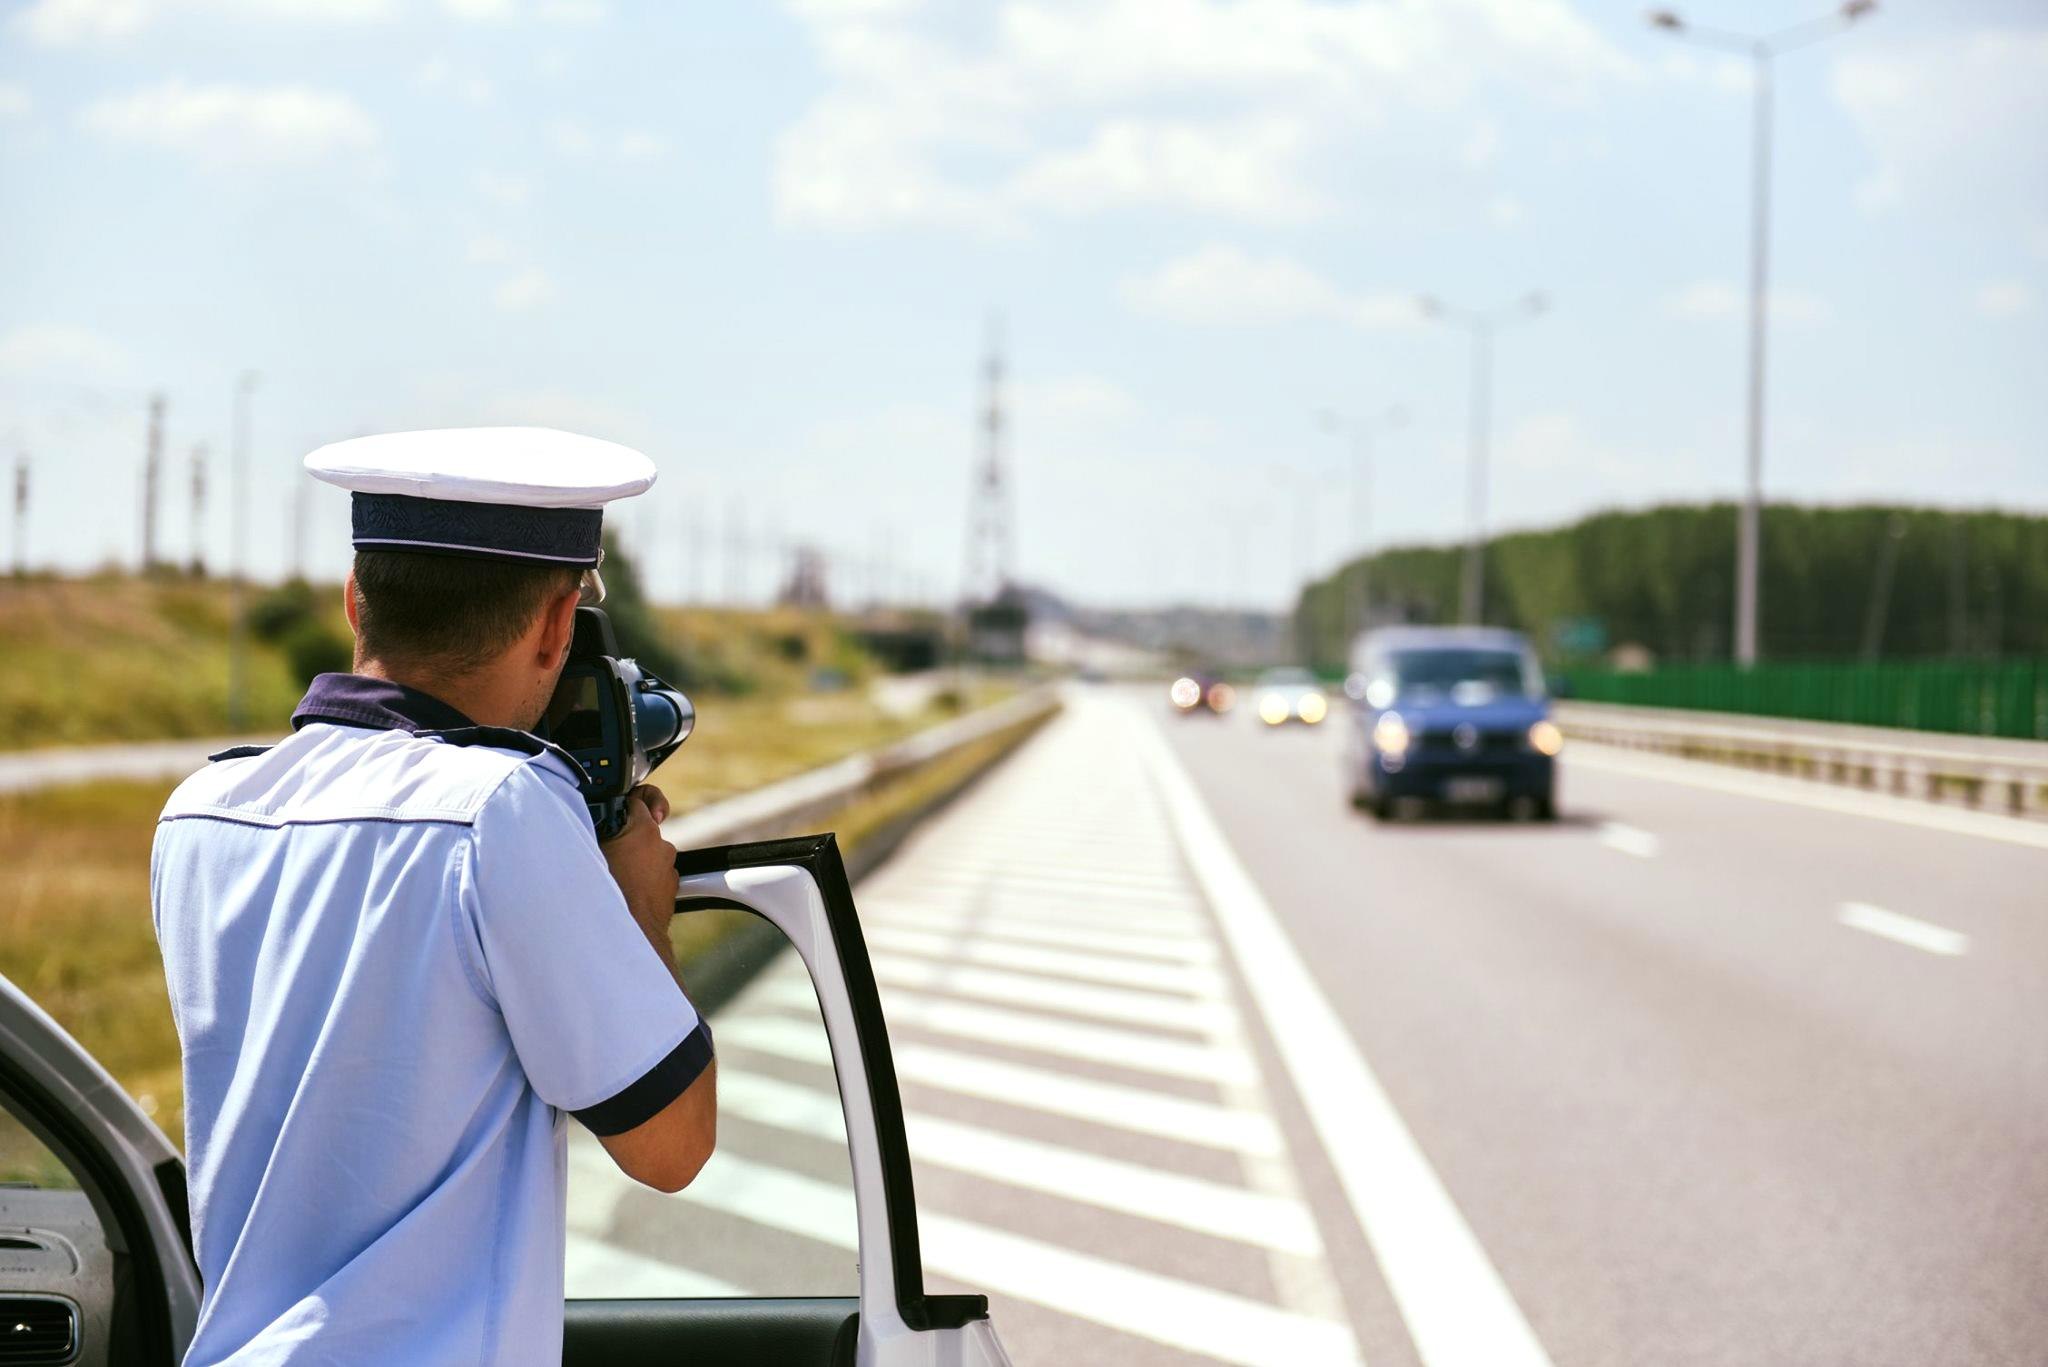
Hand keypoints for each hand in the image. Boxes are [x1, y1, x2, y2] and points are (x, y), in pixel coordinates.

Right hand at [601, 785, 678, 955]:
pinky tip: (623, 890)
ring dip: (632, 860)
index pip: (637, 799)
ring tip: (611, 876)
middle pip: (641, 828)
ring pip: (646, 854)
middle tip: (605, 850)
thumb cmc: (608, 897)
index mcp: (643, 830)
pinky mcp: (670, 887)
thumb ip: (588, 832)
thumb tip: (579, 821)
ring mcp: (668, 867)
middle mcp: (661, 845)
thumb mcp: (588, 854)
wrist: (629, 935)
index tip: (615, 808)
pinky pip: (652, 875)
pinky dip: (641, 879)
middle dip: (624, 836)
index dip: (622, 802)